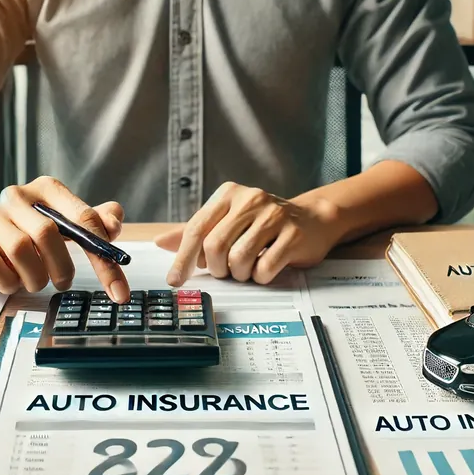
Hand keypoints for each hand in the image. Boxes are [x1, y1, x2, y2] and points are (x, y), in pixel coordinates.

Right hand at [0, 176, 128, 300]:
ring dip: (35, 277)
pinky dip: (10, 283)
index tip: (118, 289)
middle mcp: (16, 196)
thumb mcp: (63, 225)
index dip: (104, 256)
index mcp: (47, 189)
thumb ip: (93, 222)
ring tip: (35, 281)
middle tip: (64, 283)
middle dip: (63, 267)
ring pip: (21, 250)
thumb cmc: (27, 234)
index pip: (83, 218)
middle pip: (49, 233)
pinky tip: (12, 281)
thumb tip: (115, 222)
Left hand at [155, 182, 341, 285]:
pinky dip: (261, 276)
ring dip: (240, 274)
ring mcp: (274, 215)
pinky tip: (265, 268)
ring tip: (248, 268)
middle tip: (225, 271)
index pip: (196, 229)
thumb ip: (196, 233)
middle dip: (216, 268)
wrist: (312, 219)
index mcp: (228, 194)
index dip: (183, 258)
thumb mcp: (228, 222)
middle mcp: (250, 199)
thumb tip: (161, 242)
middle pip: (215, 246)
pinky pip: (265, 267)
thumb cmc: (264, 224)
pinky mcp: (293, 234)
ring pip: (239, 259)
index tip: (175, 280)